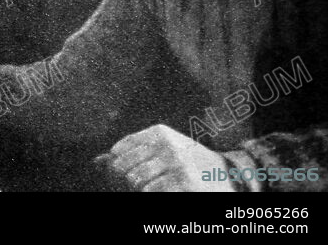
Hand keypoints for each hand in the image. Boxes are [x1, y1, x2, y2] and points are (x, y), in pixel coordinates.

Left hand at [95, 124, 234, 191]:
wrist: (231, 178)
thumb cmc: (190, 165)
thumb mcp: (163, 152)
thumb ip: (131, 154)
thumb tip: (96, 161)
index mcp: (158, 133)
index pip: (119, 150)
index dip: (115, 167)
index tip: (122, 176)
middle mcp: (166, 144)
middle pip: (123, 168)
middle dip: (125, 182)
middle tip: (138, 186)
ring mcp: (175, 163)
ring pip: (135, 182)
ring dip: (140, 190)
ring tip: (154, 188)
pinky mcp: (183, 182)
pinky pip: (151, 193)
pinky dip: (152, 195)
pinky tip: (166, 191)